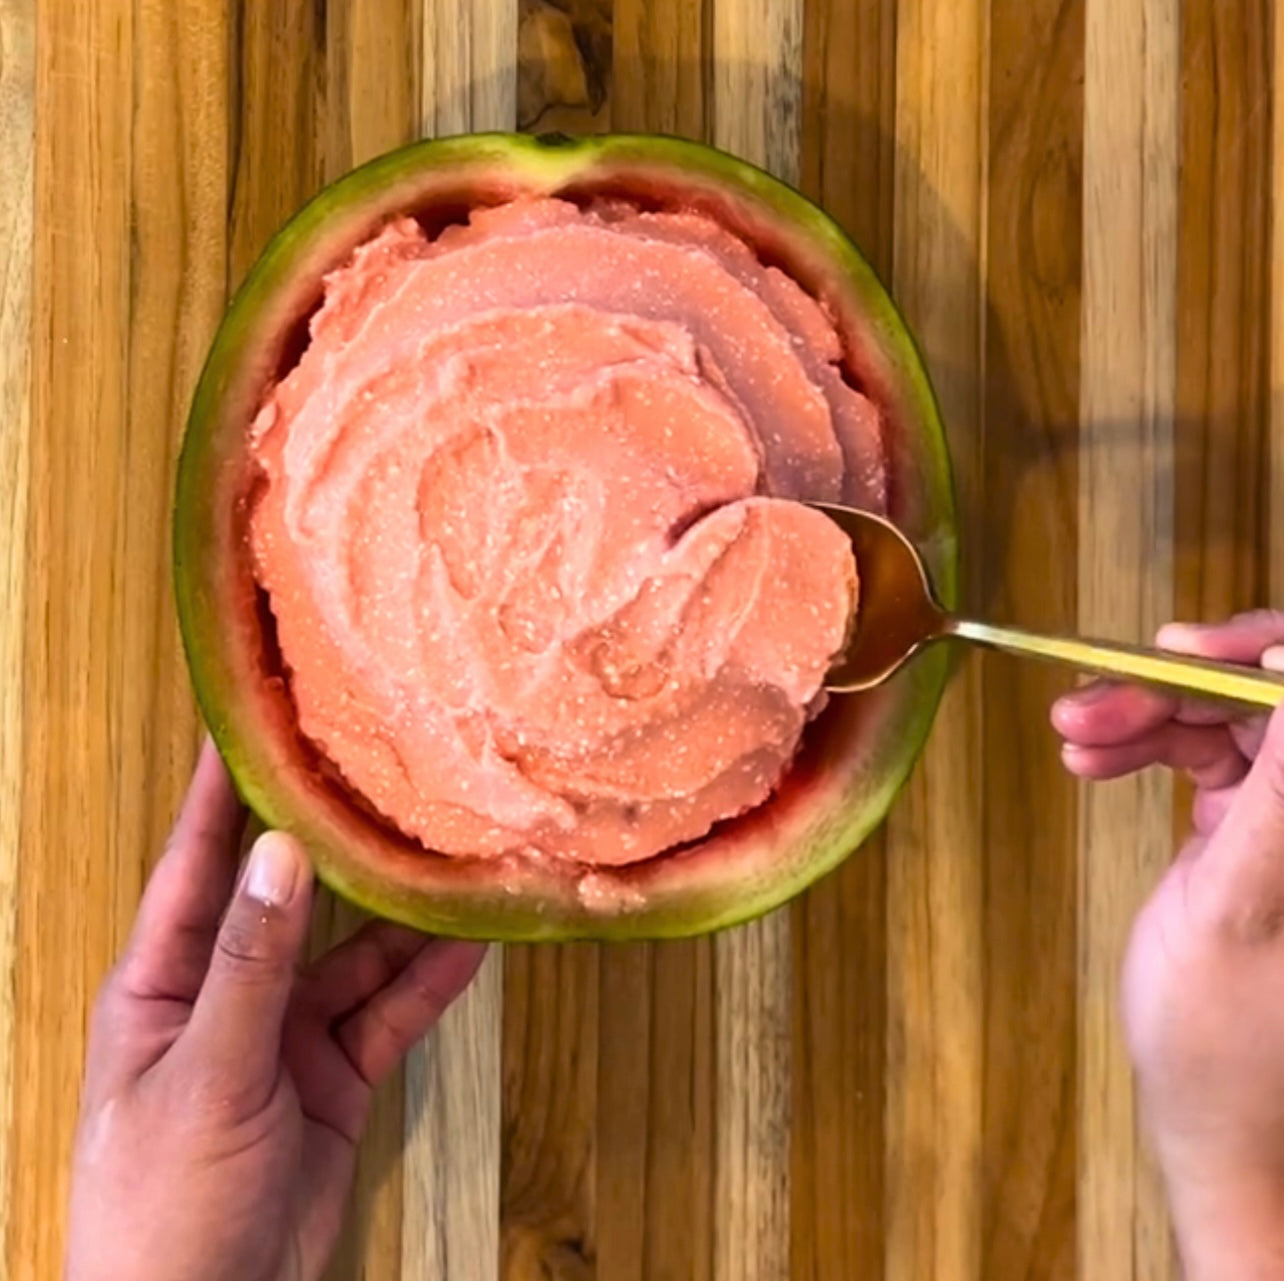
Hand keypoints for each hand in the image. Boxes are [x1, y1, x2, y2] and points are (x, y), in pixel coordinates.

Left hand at [65, 740, 485, 1280]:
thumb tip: (282, 852)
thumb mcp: (206, 1072)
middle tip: (382, 773)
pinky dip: (429, 981)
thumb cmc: (162, 1202)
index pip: (195, 863)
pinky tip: (469, 941)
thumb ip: (252, 963)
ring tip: (452, 854)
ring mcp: (286, 1035)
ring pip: (356, 955)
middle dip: (335, 843)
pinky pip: (389, 1014)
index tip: (248, 717)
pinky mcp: (335, 1075)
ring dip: (402, 916)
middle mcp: (228, 992)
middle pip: (291, 900)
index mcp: (163, 982)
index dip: (220, 790)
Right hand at [1052, 612, 1283, 1277]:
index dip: (1256, 652)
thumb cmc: (1224, 1039)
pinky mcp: (1252, 830)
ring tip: (1074, 736)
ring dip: (1143, 718)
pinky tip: (1092, 760)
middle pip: (1260, 699)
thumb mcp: (1237, 904)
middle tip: (1088, 702)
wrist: (1213, 1121)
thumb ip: (1277, 789)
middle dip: (1172, 690)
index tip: (1179, 650)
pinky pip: (1201, 757)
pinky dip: (1142, 750)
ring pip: (1222, 721)